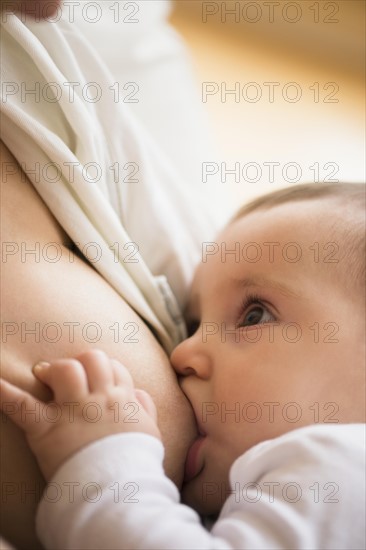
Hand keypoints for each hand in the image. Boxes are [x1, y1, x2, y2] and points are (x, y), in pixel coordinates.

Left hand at [0, 350, 160, 479]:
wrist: (119, 491)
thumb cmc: (134, 464)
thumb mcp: (149, 432)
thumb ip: (145, 407)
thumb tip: (137, 392)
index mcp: (122, 399)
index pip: (113, 367)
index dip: (103, 367)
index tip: (94, 376)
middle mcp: (99, 398)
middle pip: (92, 359)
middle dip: (79, 362)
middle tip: (67, 375)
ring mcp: (73, 411)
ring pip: (65, 370)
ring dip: (53, 370)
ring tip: (43, 375)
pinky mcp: (47, 429)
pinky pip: (23, 405)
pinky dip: (6, 393)